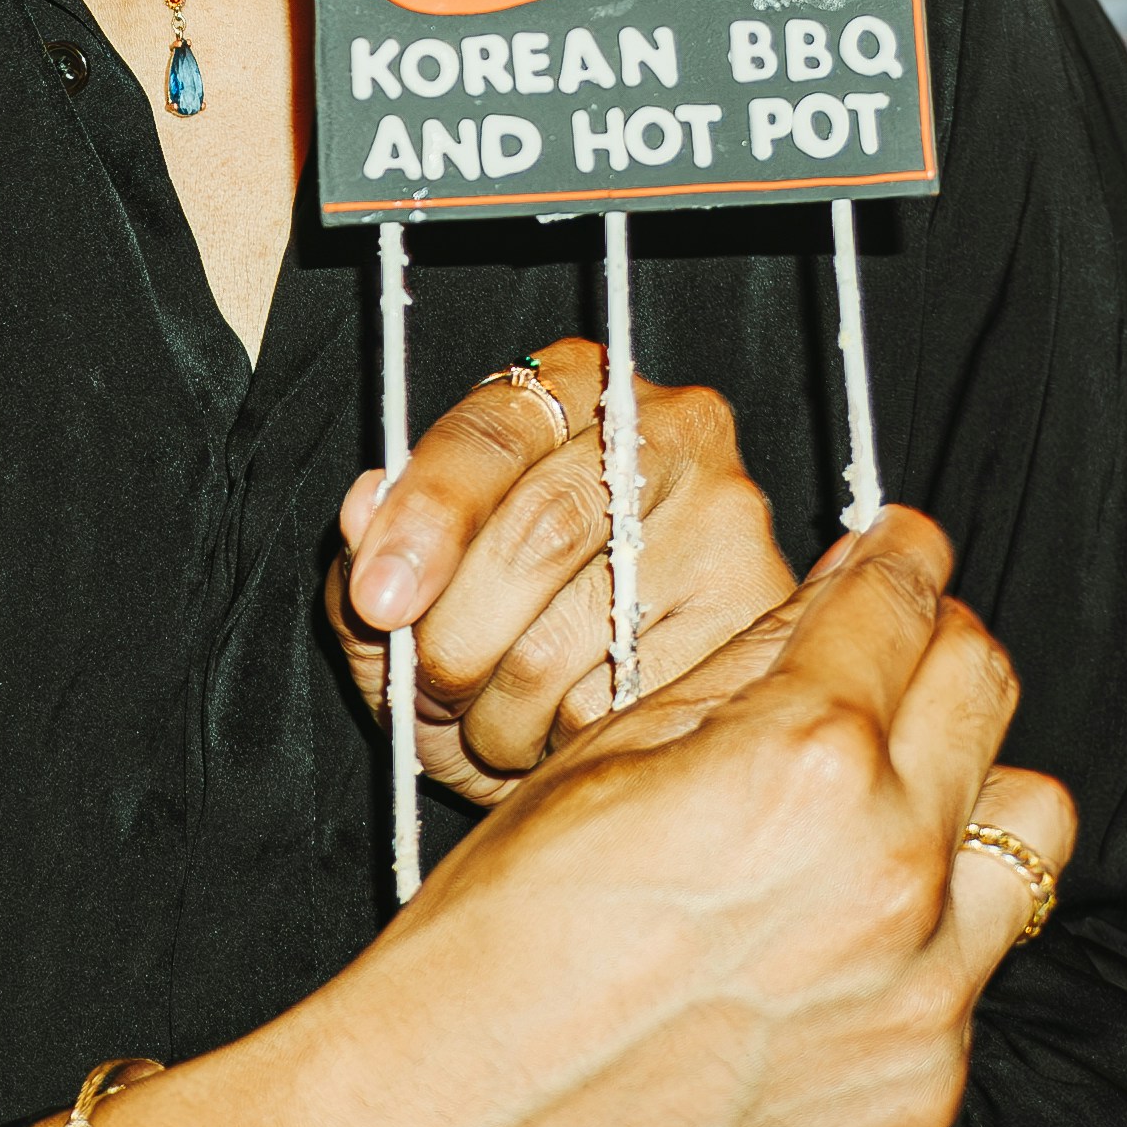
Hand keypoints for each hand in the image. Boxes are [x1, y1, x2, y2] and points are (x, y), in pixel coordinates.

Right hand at [59, 513, 1069, 1126]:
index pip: (907, 599)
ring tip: (872, 812)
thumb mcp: (599, 762)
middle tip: (880, 658)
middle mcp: (891, 874)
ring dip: (958, 795)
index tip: (894, 549)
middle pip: (986, 689)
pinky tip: (816, 951)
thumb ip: (739, 675)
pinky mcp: (917, 1091)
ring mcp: (919, 996)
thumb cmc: (489, 946)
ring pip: (1020, 831)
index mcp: (804, 762)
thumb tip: (826, 609)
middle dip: (932, 650)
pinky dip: (916, 939)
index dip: (897, 553)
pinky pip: (967, 970)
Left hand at [330, 337, 798, 800]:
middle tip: (430, 688)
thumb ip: (375, 545)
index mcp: (572, 385)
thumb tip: (366, 505)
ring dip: (503, 710)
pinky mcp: (760, 613)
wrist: (609, 718)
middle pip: (542, 530)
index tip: (382, 599)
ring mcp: (728, 518)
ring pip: (581, 633)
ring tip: (494, 718)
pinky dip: (567, 741)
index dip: (428, 518)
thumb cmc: (493, 623)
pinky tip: (559, 733)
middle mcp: (670, 426)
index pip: (492, 433)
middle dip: (459, 633)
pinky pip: (634, 700)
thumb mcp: (412, 581)